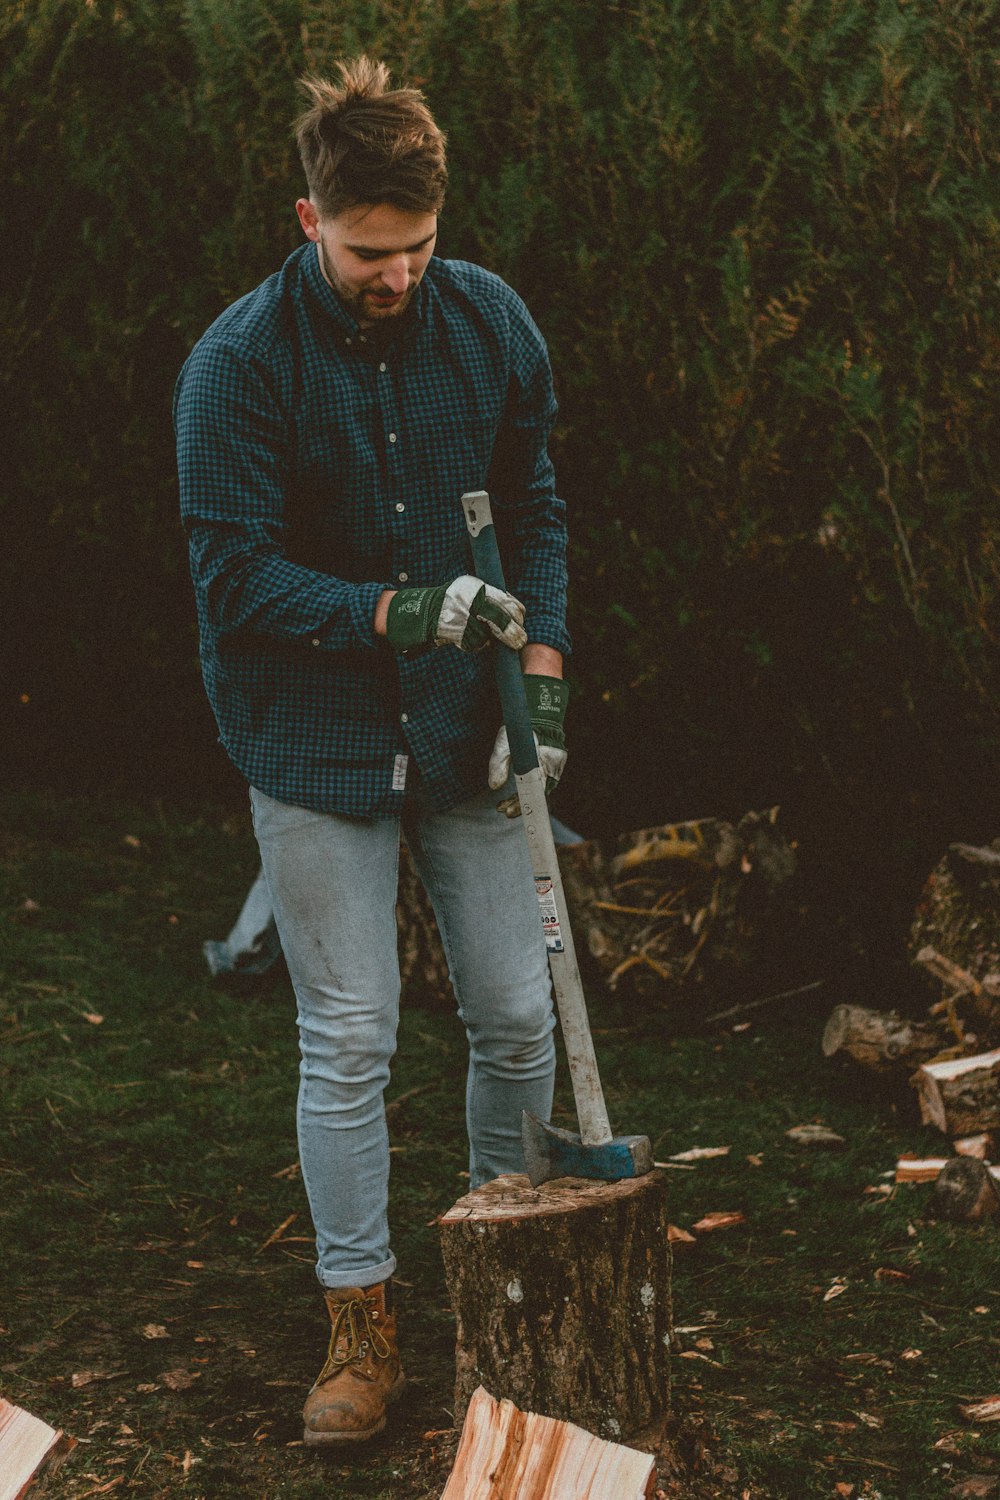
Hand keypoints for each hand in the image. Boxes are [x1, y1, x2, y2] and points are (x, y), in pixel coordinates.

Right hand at [385, 575, 526, 652]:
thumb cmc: (454, 600)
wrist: (426, 612)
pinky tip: (467, 636)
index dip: (517, 614)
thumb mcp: (472, 590)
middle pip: (502, 621)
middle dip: (514, 633)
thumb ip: (492, 597)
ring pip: (489, 635)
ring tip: (480, 632)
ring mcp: (465, 619)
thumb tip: (518, 612)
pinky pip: (477, 644)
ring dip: (489, 639)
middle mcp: (472, 602)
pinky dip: (477, 644)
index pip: (507, 602)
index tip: (520, 620)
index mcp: (479, 589)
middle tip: (520, 641)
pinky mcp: (459, 634)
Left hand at [489, 674, 569, 816]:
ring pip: (539, 790)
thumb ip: (498, 764)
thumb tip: (493, 787)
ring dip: (522, 798)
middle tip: (502, 810)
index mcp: (543, 763)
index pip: (535, 793)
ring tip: (504, 805)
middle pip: (537, 795)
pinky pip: (542, 782)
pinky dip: (529, 789)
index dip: (521, 805)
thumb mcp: (504, 743)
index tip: (508, 812)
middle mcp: (553, 768)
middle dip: (518, 804)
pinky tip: (516, 792)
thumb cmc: (522, 726)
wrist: (538, 710)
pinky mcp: (552, 765)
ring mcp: (555, 767)